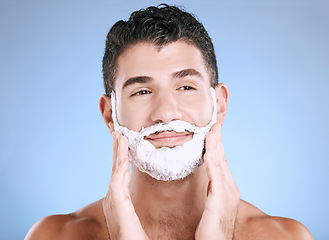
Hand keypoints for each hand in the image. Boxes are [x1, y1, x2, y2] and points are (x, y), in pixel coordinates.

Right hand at [102, 131, 148, 239]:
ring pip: (115, 171)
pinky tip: (124, 152)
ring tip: (119, 136)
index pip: (119, 175)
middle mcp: (112, 200)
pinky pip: (117, 179)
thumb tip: (147, 198)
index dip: (121, 159)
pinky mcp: (116, 204)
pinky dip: (121, 164)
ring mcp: (112, 202)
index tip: (124, 145)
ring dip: (117, 153)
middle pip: (115, 170)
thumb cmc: (135, 239)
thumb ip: (136, 207)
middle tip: (118, 134)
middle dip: (116, 151)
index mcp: (118, 202)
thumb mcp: (136, 219)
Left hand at [195, 123, 239, 239]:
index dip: (217, 146)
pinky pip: (215, 178)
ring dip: (215, 147)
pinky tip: (208, 152)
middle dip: (218, 141)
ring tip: (212, 132)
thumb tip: (210, 178)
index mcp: (227, 188)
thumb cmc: (212, 226)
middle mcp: (230, 188)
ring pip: (220, 164)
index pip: (221, 162)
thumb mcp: (212, 202)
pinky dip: (212, 163)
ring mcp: (226, 194)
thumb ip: (213, 188)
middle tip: (214, 124)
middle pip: (222, 159)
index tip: (213, 131)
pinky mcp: (218, 201)